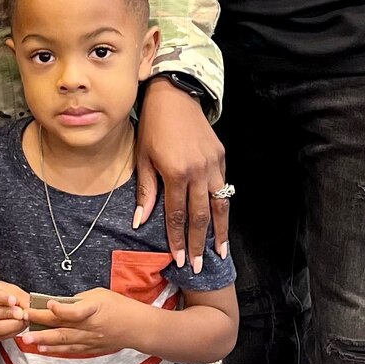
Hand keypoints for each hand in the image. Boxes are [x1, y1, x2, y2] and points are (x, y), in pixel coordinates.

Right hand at [0, 278, 29, 342]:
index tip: (13, 300)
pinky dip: (9, 333)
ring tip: (22, 322)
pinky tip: (18, 327)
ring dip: (9, 326)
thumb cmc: (0, 294)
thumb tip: (29, 308)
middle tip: (20, 314)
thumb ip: (19, 296)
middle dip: (5, 314)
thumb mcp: (10, 289)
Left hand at [28, 288, 137, 357]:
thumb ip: (79, 300)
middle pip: (63, 328)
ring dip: (44, 341)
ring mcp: (90, 340)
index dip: (60, 308)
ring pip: (63, 341)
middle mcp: (90, 327)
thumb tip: (61, 303)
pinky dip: (56, 350)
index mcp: (94, 310)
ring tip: (28, 341)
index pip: (74, 311)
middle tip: (24, 327)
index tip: (47, 304)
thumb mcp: (100, 295)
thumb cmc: (120, 307)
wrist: (137, 328)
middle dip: (41, 328)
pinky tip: (43, 349)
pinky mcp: (90, 348)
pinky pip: (70, 350)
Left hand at [136, 77, 227, 271]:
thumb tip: (141, 221)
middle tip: (200, 267)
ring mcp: (213, 164)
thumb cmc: (152, 127)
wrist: (174, 96)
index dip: (178, 239)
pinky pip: (223, 187)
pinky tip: (221, 222)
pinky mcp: (221, 156)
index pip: (177, 214)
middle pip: (201, 215)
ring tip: (220, 252)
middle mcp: (198, 171)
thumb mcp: (142, 158)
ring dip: (220, 231)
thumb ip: (145, 191)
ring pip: (219, 204)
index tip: (180, 259)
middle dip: (199, 243)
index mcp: (176, 172)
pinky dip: (223, 207)